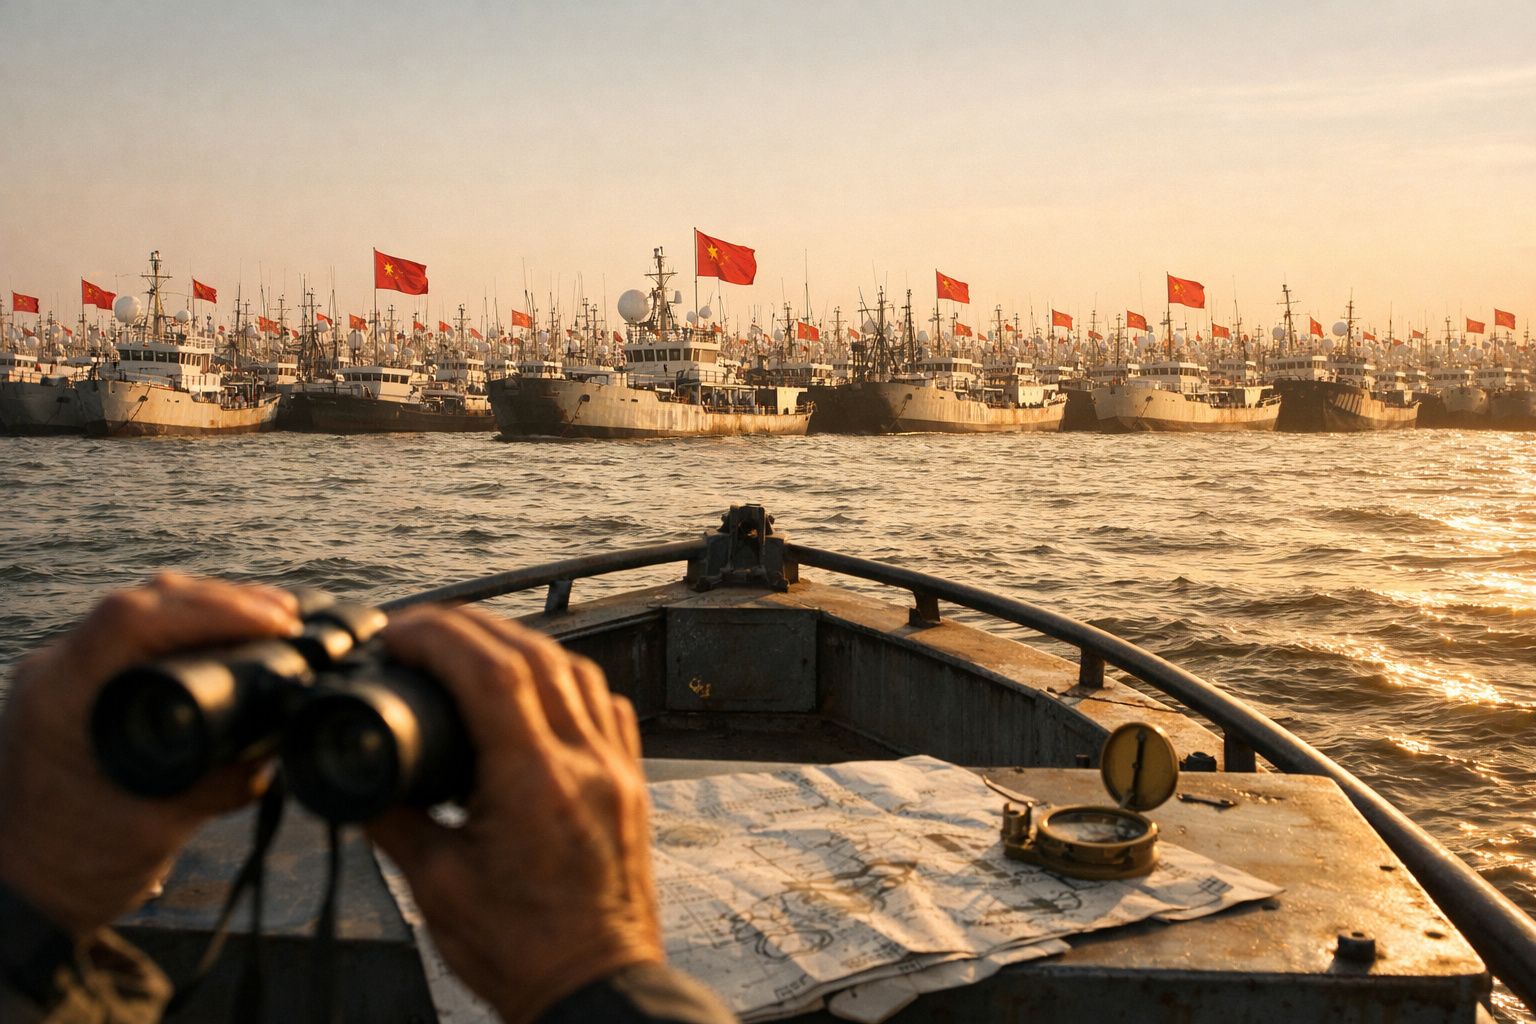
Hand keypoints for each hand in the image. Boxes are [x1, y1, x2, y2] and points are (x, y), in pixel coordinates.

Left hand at [0, 574, 299, 936]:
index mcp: (63, 696)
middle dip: (225, 601)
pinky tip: (233, 641)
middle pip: (147, 600)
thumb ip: (222, 783)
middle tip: (288, 619)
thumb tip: (277, 746)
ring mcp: (67, 675)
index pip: (134, 618)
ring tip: (273, 621)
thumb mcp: (157, 827)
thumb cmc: (72, 866)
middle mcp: (58, 672)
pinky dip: (193, 630)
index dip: (213, 608)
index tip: (276, 623)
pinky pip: (141, 636)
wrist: (21, 892)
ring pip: (145, 610)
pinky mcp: (82, 687)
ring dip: (211, 608)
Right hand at [368, 606, 660, 1023]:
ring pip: (576, 671)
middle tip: (421, 629)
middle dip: (471, 628)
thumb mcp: (436, 888)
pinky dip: (565, 681)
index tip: (400, 631)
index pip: (491, 673)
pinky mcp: (629, 784)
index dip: (439, 636)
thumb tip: (360, 777)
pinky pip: (605, 706)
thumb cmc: (523, 953)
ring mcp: (616, 770)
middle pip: (534, 655)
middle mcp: (586, 764)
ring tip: (469, 647)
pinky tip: (535, 690)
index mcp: (536, 784)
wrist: (594, 990)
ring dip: (519, 646)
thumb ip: (393, 822)